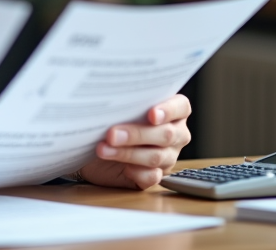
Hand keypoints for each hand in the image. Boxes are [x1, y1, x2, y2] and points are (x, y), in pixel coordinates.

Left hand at [76, 94, 191, 189]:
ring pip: (157, 157)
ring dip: (127, 153)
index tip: (152, 114)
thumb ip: (123, 102)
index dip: (169, 110)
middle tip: (112, 134)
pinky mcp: (155, 175)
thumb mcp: (116, 108)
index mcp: (171, 111)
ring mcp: (167, 156)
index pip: (181, 107)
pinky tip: (123, 168)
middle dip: (137, 134)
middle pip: (166, 134)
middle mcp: (175, 134)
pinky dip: (136, 172)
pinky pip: (152, 176)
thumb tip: (110, 99)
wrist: (95, 146)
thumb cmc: (109, 120)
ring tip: (103, 149)